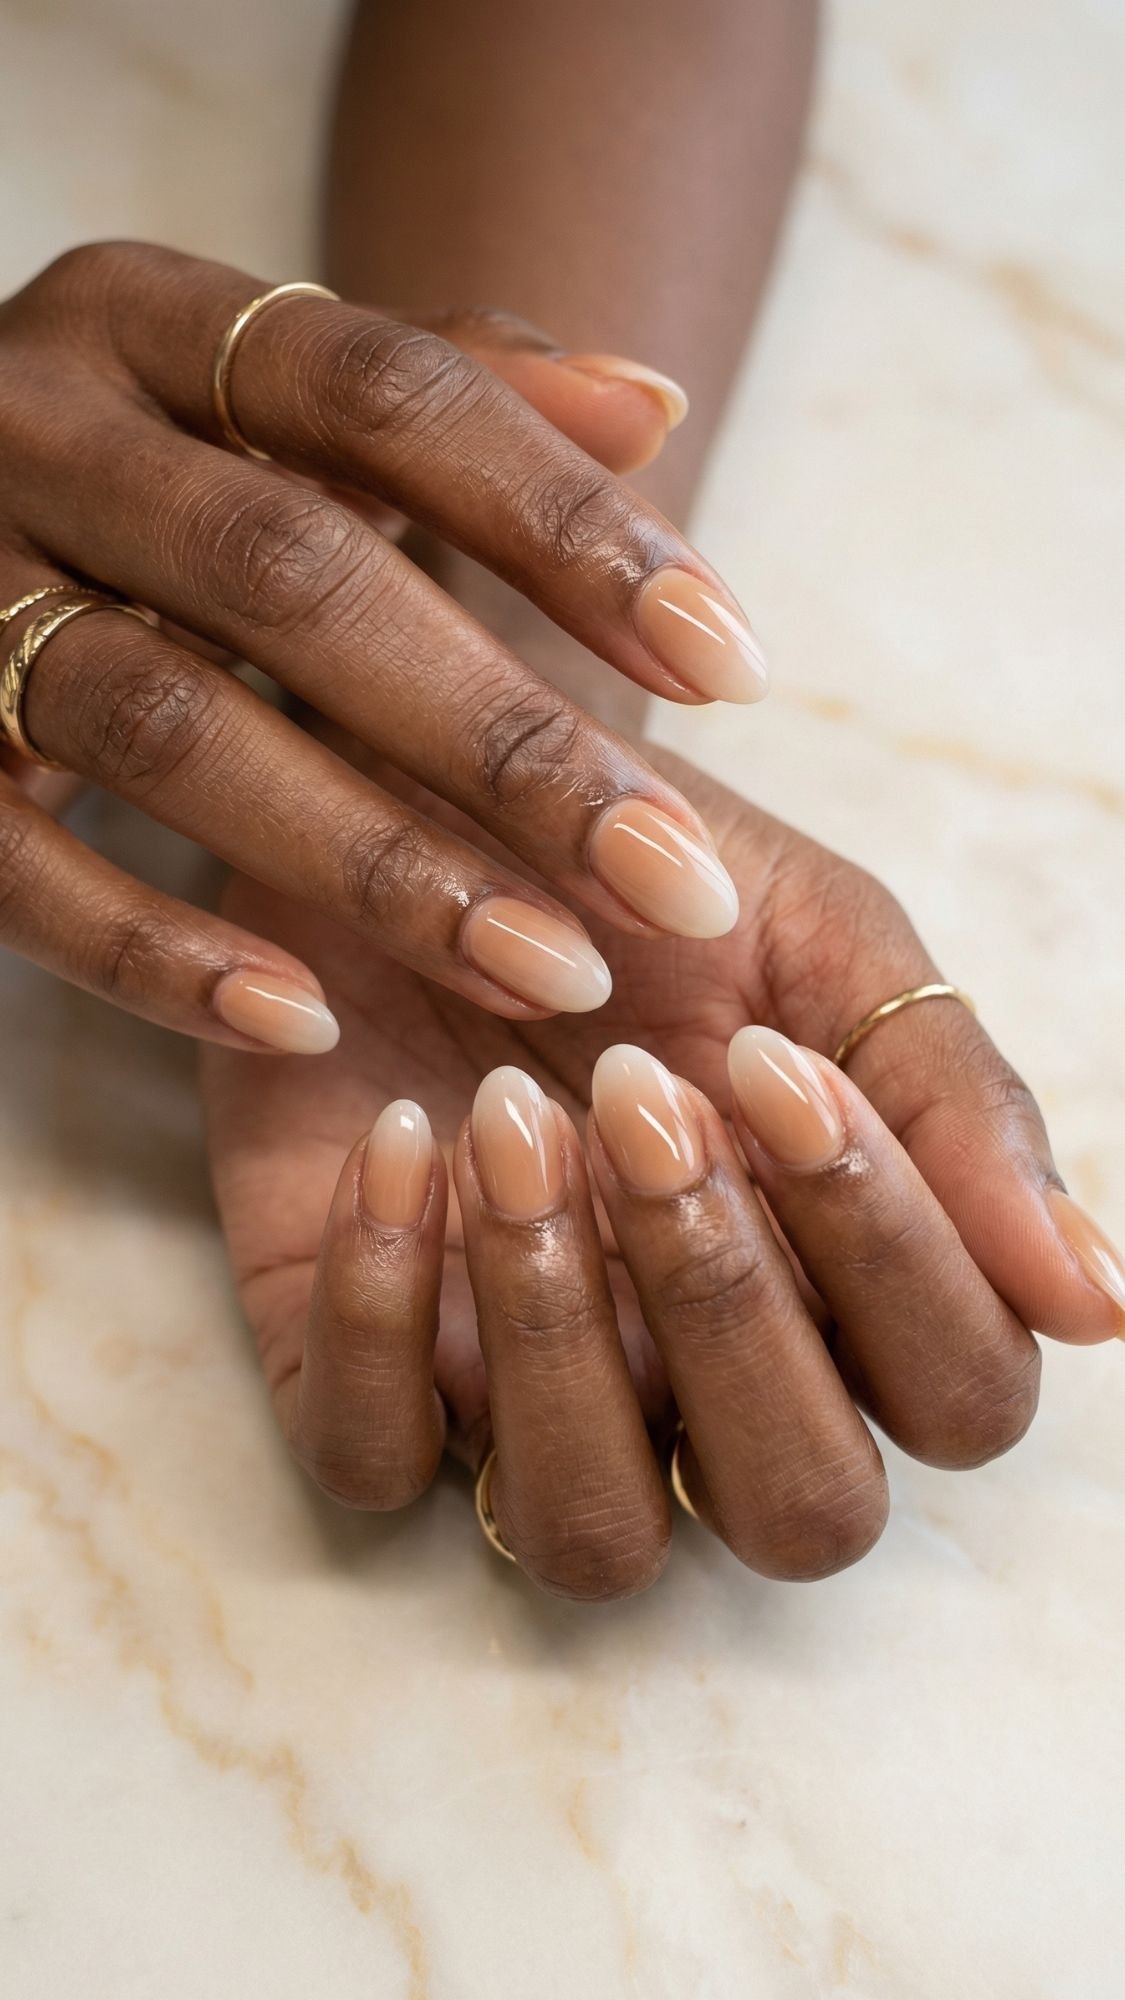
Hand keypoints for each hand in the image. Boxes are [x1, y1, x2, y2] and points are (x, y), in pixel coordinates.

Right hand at [0, 242, 765, 1046]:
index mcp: (153, 321)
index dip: (569, 528)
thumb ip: (454, 392)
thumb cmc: (149, 466)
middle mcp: (41, 430)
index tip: (735, 667)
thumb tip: (657, 407)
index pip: (391, 392)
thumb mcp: (274, 400)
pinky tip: (305, 1019)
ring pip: (171, 728)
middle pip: (295, 580)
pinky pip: (19, 866)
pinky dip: (156, 953)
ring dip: (375, 862)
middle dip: (504, 741)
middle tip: (676, 878)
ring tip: (553, 969)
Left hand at [203, 751, 1123, 1596]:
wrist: (435, 807)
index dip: (891, 1252)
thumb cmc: (650, 895)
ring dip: (560, 1328)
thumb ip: (957, 1105)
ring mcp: (535, 1400)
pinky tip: (402, 1139)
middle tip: (643, 1095)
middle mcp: (710, 1387)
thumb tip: (1101, 1301)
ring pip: (591, 1529)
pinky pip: (374, 1455)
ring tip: (509, 1116)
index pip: (958, 1393)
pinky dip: (383, 1312)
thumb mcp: (826, 945)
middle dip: (733, 1303)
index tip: (776, 1065)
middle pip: (802, 1509)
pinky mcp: (367, 1371)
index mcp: (850, 1295)